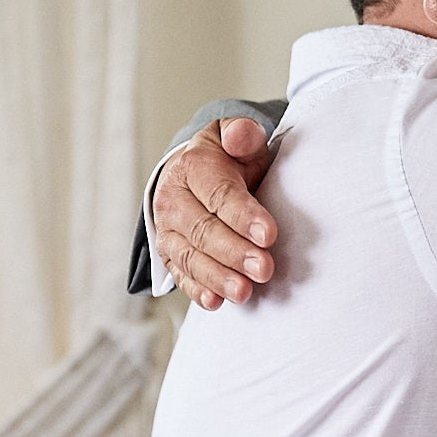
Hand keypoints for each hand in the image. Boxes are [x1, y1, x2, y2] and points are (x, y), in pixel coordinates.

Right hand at [153, 118, 277, 309]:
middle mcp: (173, 199)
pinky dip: (197, 290)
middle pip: (203, 230)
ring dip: (218, 276)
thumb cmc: (226, 159)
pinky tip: (215, 302)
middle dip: (235, 252)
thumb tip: (241, 136)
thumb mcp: (236, 138)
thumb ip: (242, 134)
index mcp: (192, 167)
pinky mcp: (169, 254)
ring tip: (244, 291)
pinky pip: (180, 274)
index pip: (218, 194)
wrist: (195, 174)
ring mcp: (168, 230)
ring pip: (190, 256)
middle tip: (264, 268)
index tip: (269, 234)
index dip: (243, 215)